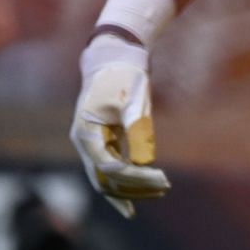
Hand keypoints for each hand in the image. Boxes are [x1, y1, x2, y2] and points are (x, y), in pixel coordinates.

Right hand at [70, 32, 170, 217]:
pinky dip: (126, 180)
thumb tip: (145, 161)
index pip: (109, 167)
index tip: (161, 177)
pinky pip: (111, 169)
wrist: (114, 58)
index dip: (134, 176)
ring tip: (161, 190)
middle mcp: (84, 144)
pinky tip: (143, 190)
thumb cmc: (124, 76)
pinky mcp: (103, 143)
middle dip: (133, 188)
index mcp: (86, 134)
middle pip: (104, 179)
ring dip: (131, 188)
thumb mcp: (133, 99)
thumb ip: (137, 128)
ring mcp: (91, 145)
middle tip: (164, 188)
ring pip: (106, 178)